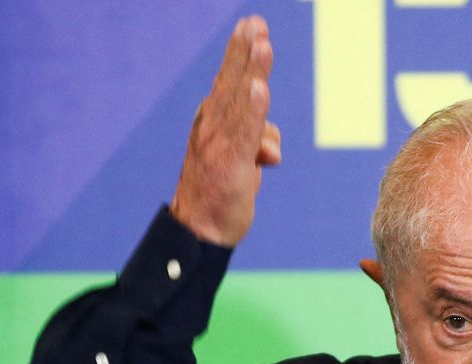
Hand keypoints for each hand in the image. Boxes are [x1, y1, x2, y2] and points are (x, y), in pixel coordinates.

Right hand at [171, 15, 280, 246]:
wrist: (199, 232)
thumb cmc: (219, 195)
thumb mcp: (241, 163)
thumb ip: (255, 145)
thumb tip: (272, 151)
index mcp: (212, 124)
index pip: (229, 84)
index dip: (240, 54)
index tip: (251, 26)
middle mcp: (211, 128)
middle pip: (232, 83)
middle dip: (246, 51)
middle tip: (256, 22)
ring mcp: (219, 144)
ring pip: (239, 102)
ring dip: (251, 71)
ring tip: (262, 44)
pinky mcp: (230, 164)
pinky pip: (243, 132)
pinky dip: (251, 109)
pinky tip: (258, 88)